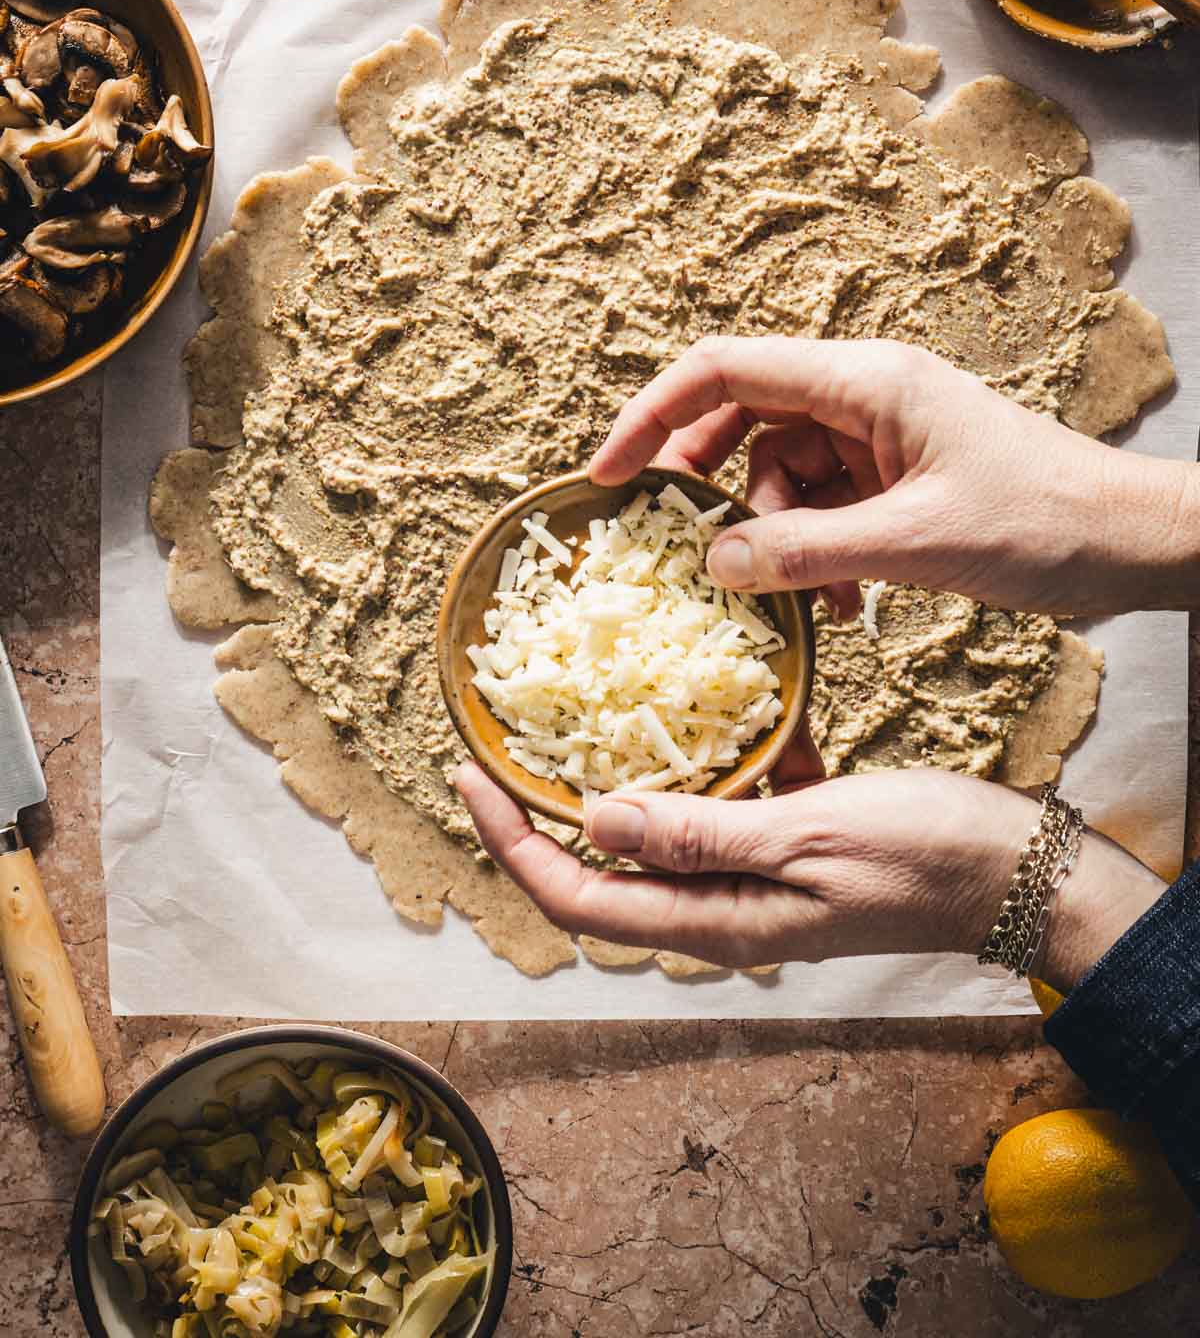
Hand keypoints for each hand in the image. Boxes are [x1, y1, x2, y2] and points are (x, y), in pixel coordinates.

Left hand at [456, 755, 1163, 988]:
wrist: (1016, 868)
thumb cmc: (921, 856)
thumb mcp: (806, 836)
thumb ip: (698, 833)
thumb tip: (595, 820)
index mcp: (715, 921)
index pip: (579, 897)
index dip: (515, 843)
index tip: (471, 777)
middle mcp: (720, 907)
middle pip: (601, 869)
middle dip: (542, 812)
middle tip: (501, 742)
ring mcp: (752, 874)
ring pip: (655, 830)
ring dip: (615, 779)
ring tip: (574, 712)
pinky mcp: (786, 840)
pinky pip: (720, 801)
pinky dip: (699, 758)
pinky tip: (700, 705)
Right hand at [589, 335, 1199, 617]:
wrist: (1131, 540)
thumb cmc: (1044, 522)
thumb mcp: (915, 544)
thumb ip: (807, 552)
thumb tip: (712, 562)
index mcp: (864, 381)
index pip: (725, 370)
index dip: (653, 415)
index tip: (606, 475)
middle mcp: (862, 394)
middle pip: (743, 420)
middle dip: (711, 490)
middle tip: (687, 553)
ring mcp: (878, 435)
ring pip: (779, 474)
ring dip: (778, 540)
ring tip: (812, 601)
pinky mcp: (894, 475)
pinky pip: (822, 507)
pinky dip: (816, 554)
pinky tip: (844, 604)